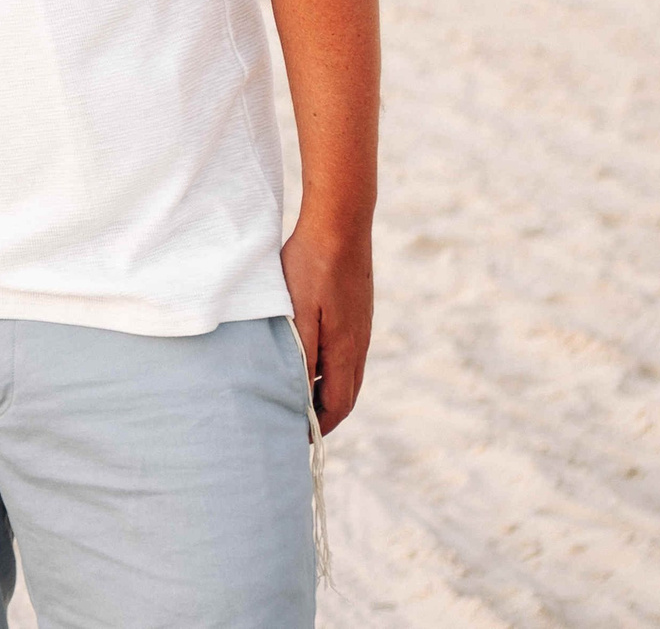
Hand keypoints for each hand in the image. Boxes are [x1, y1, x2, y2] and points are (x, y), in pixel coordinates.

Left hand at [280, 221, 371, 435]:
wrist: (340, 222)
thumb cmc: (311, 264)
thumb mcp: (297, 309)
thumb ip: (301, 351)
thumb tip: (300, 390)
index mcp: (346, 349)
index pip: (338, 404)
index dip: (320, 426)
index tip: (297, 437)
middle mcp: (359, 343)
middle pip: (347, 393)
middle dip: (324, 414)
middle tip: (297, 424)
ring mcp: (361, 326)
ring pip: (347, 372)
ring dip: (326, 389)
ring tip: (298, 395)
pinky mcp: (357, 311)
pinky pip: (347, 352)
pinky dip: (329, 366)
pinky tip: (308, 356)